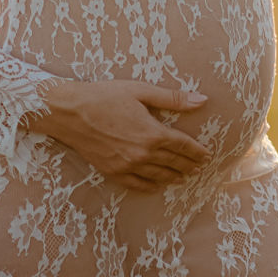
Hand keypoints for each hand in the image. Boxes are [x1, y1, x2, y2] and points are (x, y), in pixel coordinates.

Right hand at [26, 79, 215, 192]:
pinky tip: (157, 186)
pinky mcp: (112, 171)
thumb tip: (201, 100)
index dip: (196, 151)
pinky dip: (150, 186)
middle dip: (189, 165)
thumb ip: (173, 98)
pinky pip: (136, 184)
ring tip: (184, 178)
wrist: (70, 112)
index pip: (182, 145)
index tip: (207, 155)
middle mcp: (142, 153)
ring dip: (173, 177)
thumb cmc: (105, 96)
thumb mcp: (141, 91)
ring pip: (157, 176)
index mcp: (152, 133)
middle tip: (200, 168)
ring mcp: (127, 165)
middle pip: (173, 162)